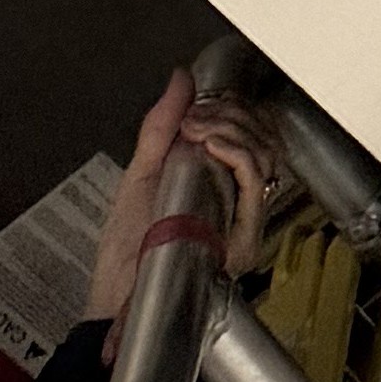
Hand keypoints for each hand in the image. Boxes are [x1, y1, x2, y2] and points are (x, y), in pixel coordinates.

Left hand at [86, 70, 277, 326]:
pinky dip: (237, 152)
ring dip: (233, 128)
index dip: (236, 110)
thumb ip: (160, 127)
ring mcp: (243, 223)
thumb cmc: (125, 255)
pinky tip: (212, 144)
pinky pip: (254, 183)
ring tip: (197, 130)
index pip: (254, 136)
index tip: (200, 105)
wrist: (115, 301)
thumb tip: (181, 80)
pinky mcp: (242, 240)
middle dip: (232, 114)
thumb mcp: (140, 175)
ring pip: (265, 156)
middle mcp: (238, 205)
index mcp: (220, 188)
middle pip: (264, 141)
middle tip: (194, 118)